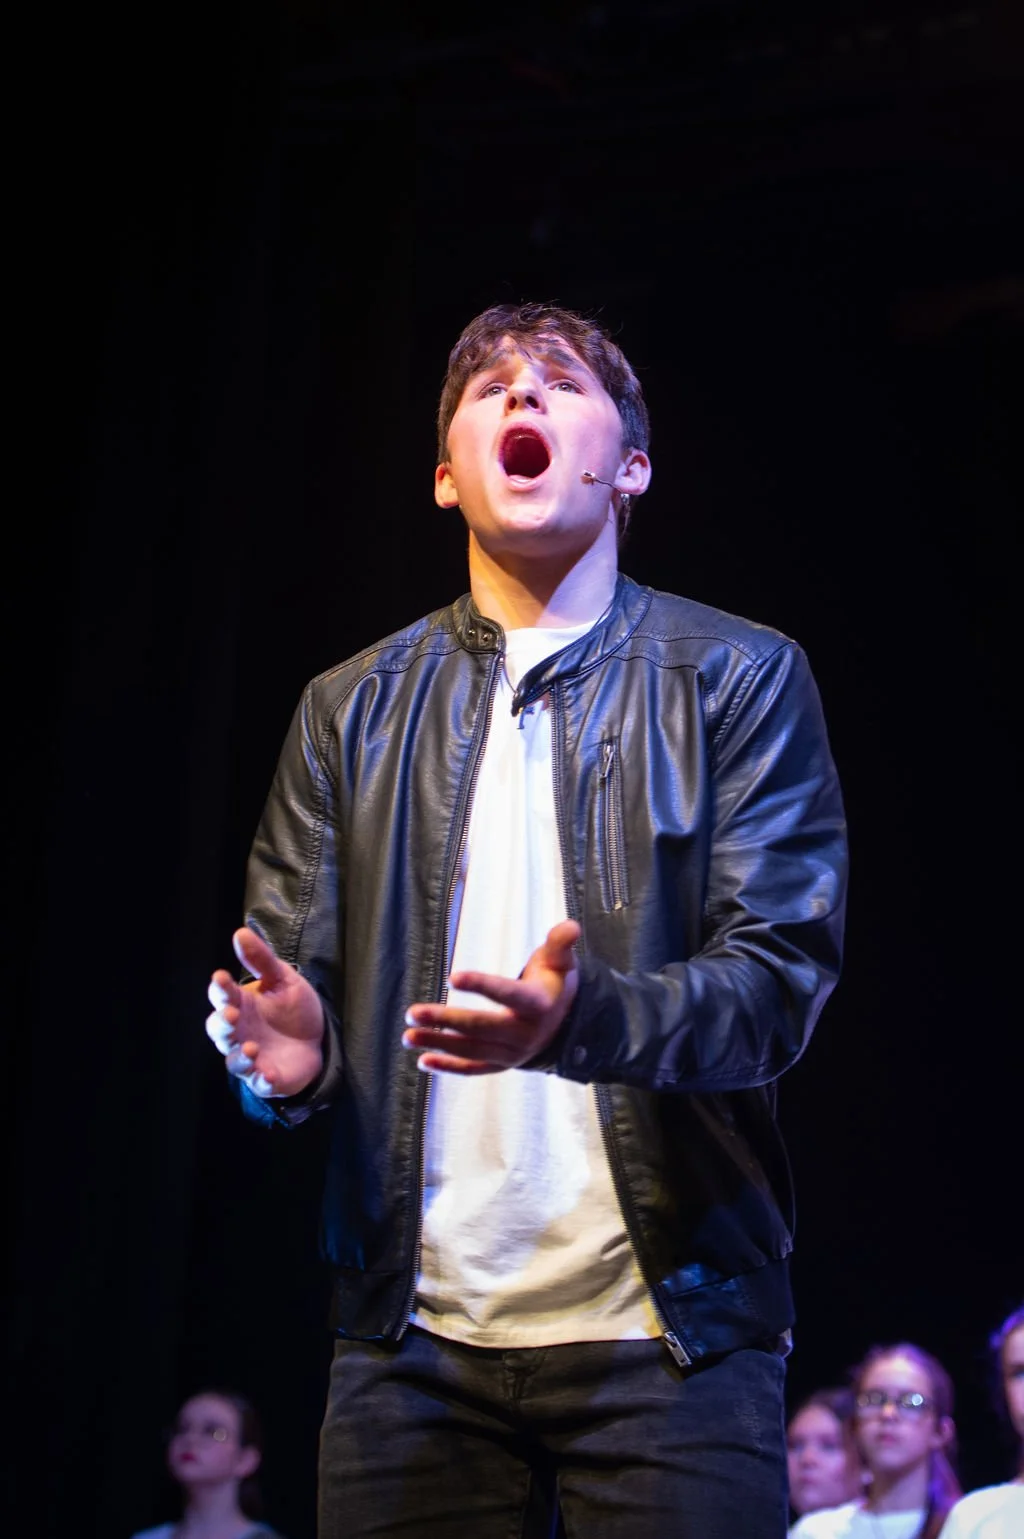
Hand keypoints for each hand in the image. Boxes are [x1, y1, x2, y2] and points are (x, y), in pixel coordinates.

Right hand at [206, 927, 324, 1097]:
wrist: (319, 1040)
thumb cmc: (293, 1009)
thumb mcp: (283, 980)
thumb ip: (262, 960)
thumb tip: (240, 933)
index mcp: (241, 1004)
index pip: (222, 995)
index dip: (219, 988)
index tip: (221, 977)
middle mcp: (240, 1032)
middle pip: (218, 1030)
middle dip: (221, 1024)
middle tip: (231, 1016)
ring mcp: (251, 1057)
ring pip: (233, 1061)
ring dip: (239, 1056)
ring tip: (251, 1048)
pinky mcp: (267, 1078)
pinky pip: (259, 1082)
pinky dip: (261, 1079)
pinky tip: (268, 1072)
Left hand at [402, 919, 579, 1074]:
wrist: (567, 1022)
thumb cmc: (553, 983)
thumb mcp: (560, 961)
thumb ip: (561, 943)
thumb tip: (571, 926)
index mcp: (537, 1004)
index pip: (507, 993)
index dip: (481, 985)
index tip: (452, 977)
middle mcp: (524, 1033)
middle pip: (481, 1027)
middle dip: (445, 1020)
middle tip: (412, 1012)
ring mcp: (513, 1053)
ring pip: (472, 1050)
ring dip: (438, 1044)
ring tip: (408, 1036)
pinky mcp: (503, 1065)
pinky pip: (474, 1069)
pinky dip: (449, 1067)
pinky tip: (424, 1061)